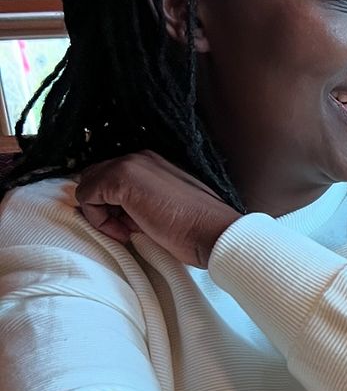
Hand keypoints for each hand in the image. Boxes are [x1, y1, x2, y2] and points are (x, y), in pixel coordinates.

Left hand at [76, 150, 241, 267]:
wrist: (215, 233)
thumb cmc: (199, 229)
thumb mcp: (166, 211)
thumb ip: (141, 204)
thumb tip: (117, 215)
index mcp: (153, 164)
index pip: (112, 177)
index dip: (114, 205)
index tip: (130, 226)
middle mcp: (140, 158)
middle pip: (95, 177)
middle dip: (103, 206)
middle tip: (125, 230)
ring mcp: (129, 165)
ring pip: (88, 185)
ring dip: (100, 213)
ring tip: (126, 232)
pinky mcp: (120, 179)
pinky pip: (87, 197)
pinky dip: (98, 219)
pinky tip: (123, 232)